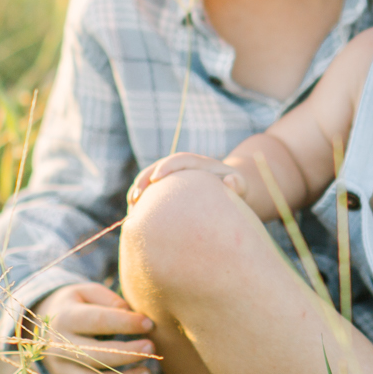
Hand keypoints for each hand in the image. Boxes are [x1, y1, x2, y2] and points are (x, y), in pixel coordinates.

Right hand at [23, 282, 159, 373]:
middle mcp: (59, 348)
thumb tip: (130, 314)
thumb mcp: (87, 292)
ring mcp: (61, 372)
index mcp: (66, 318)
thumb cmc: (78, 306)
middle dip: (127, 354)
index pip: (97, 321)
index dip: (125, 323)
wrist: (45, 327)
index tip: (149, 324)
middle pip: (94, 357)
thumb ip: (109, 300)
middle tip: (152, 348)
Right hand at [128, 153, 244, 205]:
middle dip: (145, 179)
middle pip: (158, 167)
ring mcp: (173, 177)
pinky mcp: (168, 188)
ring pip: (150, 178)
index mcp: (198, 163)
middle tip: (136, 195)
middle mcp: (182, 167)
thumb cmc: (235, 188)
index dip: (166, 166)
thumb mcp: (241, 185)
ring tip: (132, 205)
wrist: (229, 189)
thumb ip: (238, 184)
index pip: (179, 159)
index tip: (156, 178)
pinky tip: (136, 214)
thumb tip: (230, 181)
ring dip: (139, 189)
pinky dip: (142, 200)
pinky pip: (151, 192)